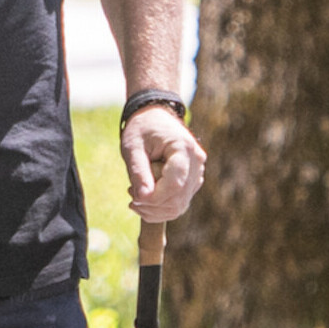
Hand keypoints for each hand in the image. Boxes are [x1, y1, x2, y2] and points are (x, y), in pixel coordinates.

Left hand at [120, 103, 205, 221]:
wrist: (154, 118)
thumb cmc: (142, 129)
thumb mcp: (132, 146)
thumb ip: (138, 171)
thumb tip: (143, 197)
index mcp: (184, 148)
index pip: (175, 184)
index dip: (154, 197)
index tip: (134, 197)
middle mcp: (197, 162)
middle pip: (178, 198)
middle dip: (152, 205)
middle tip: (131, 195)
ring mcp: (197, 173)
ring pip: (179, 205)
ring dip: (155, 209)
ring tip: (136, 196)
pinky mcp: (192, 181)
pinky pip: (179, 204)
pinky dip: (160, 208)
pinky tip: (144, 199)